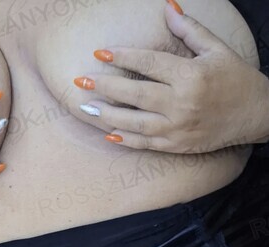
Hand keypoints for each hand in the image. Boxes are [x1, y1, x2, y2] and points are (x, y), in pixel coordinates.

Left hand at [75, 3, 268, 153]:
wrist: (255, 115)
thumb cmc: (236, 78)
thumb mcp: (216, 49)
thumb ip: (189, 30)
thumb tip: (167, 7)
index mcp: (190, 75)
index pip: (149, 63)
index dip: (123, 57)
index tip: (100, 53)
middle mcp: (182, 103)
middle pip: (136, 94)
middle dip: (106, 87)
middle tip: (81, 81)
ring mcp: (178, 127)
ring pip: (136, 122)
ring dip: (108, 115)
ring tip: (87, 107)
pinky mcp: (177, 145)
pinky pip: (146, 143)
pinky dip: (126, 139)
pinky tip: (108, 133)